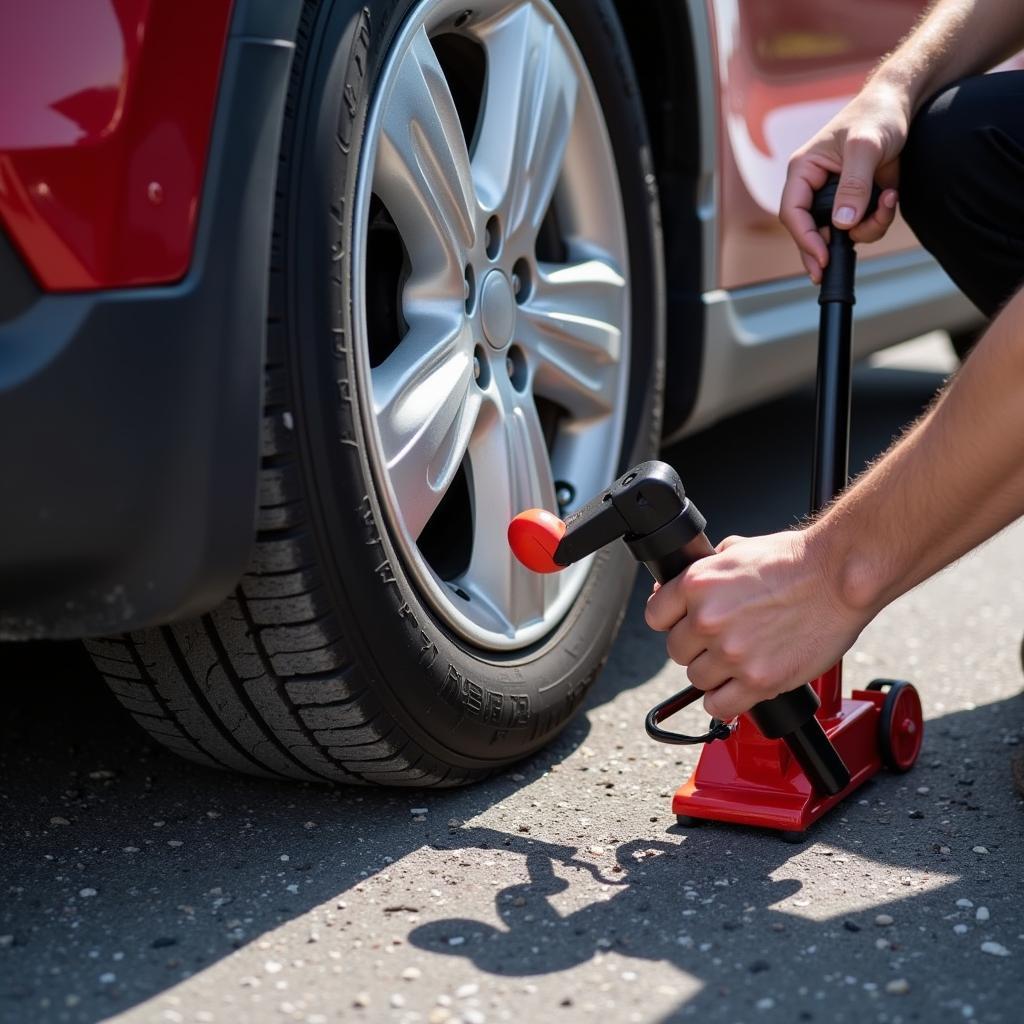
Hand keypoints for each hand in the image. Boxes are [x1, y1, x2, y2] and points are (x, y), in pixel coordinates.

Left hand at [644, 531, 869, 720]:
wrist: (841, 577)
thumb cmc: (797, 560)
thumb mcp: (737, 550)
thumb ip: (705, 571)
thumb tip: (678, 589)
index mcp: (697, 584)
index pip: (655, 616)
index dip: (672, 620)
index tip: (685, 623)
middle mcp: (708, 619)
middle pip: (676, 650)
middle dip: (697, 646)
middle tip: (722, 640)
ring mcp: (732, 653)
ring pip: (696, 680)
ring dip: (714, 674)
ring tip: (738, 660)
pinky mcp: (759, 680)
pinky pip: (720, 707)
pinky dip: (726, 702)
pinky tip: (739, 688)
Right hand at [780, 82, 909, 282]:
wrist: (902, 106)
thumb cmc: (877, 115)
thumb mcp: (866, 146)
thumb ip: (853, 184)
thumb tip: (842, 224)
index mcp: (804, 171)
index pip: (793, 212)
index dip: (804, 237)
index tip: (822, 257)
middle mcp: (814, 188)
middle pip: (808, 231)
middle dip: (825, 249)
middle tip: (827, 273)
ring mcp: (835, 198)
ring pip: (839, 234)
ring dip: (866, 228)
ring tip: (888, 201)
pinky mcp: (856, 203)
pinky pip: (861, 227)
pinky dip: (879, 219)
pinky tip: (892, 196)